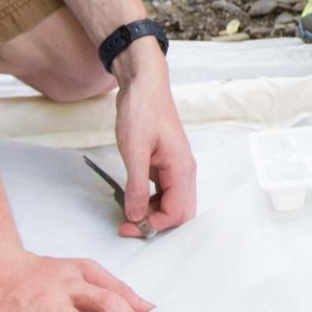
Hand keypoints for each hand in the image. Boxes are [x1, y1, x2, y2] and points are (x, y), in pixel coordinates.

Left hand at [112, 56, 198, 237]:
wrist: (143, 85)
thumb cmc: (142, 111)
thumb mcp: (135, 151)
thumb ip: (136, 187)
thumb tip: (135, 216)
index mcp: (181, 169)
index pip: (176, 213)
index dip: (153, 225)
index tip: (129, 226)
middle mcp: (184, 171)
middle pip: (180, 213)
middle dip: (156, 224)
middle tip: (129, 226)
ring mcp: (176, 168)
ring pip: (171, 203)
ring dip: (152, 214)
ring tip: (128, 213)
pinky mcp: (165, 164)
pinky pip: (163, 192)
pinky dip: (149, 201)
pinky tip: (132, 198)